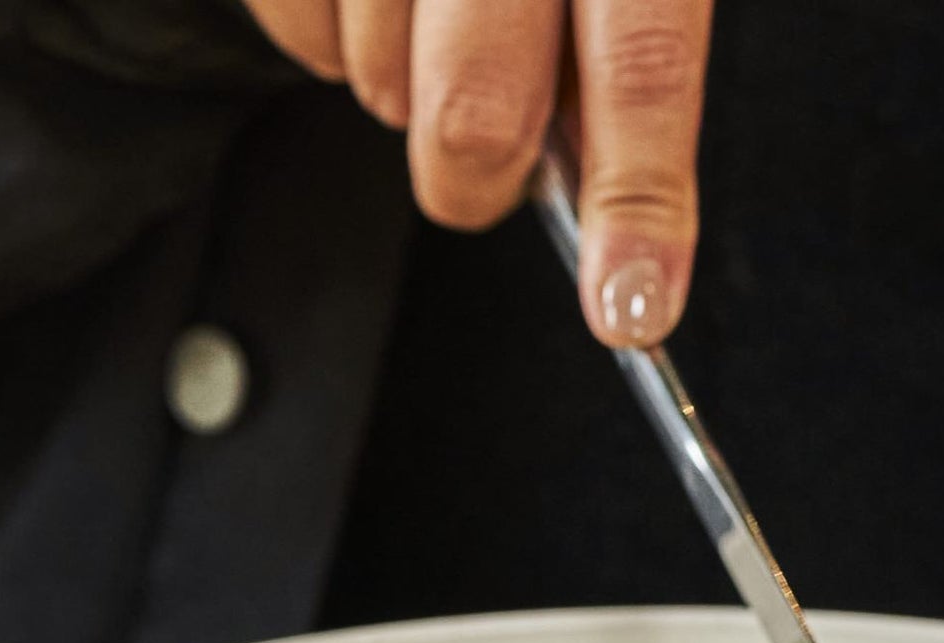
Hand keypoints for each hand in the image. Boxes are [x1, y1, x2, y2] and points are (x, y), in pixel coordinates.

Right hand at [243, 0, 711, 345]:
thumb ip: (620, 44)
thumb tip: (615, 209)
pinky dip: (332, 37)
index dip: (640, 203)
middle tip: (491, 148)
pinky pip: (301, 38)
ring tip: (426, 3)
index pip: (643, 63)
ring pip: (378, 86)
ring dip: (403, 84)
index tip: (633, 310)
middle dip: (479, 175)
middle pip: (476, 116)